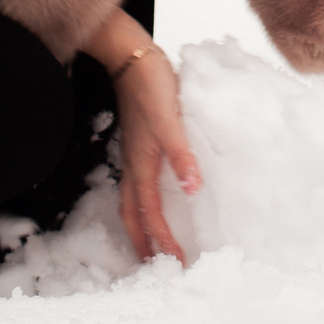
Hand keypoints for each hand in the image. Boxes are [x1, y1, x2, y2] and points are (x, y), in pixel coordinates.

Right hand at [88, 9, 200, 264]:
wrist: (131, 57)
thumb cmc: (151, 85)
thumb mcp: (170, 118)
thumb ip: (181, 153)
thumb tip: (192, 189)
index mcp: (143, 164)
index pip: (151, 214)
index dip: (163, 240)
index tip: (177, 262)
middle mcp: (135, 165)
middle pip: (133, 215)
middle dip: (144, 243)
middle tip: (157, 266)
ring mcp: (134, 155)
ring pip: (132, 201)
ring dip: (141, 226)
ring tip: (152, 243)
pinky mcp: (139, 143)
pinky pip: (137, 184)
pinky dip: (143, 202)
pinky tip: (155, 198)